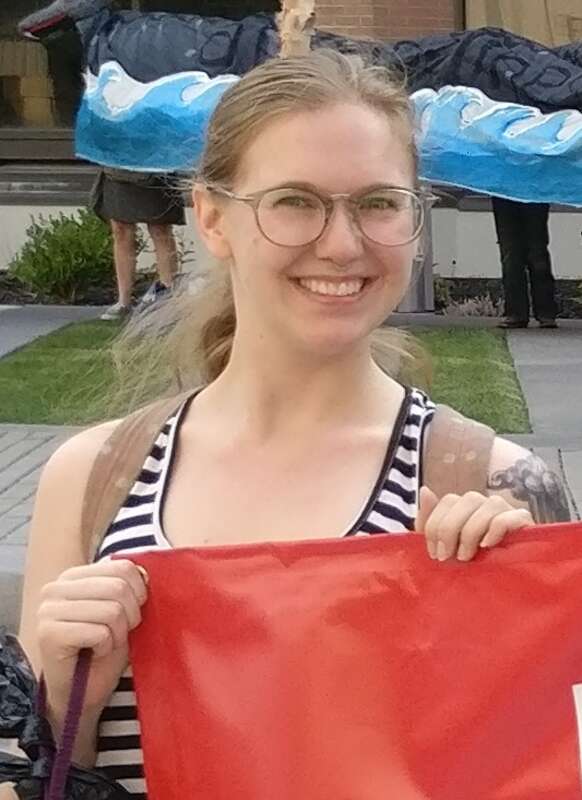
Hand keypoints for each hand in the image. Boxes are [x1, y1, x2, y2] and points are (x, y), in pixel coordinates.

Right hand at [37, 559, 147, 714]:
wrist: (80, 694)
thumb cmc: (102, 650)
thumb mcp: (123, 611)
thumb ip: (131, 588)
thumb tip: (147, 572)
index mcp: (74, 576)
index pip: (123, 566)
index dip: (139, 592)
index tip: (131, 613)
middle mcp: (56, 588)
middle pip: (119, 587)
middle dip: (130, 616)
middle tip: (118, 634)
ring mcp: (48, 610)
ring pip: (112, 611)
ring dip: (117, 635)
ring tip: (104, 644)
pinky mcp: (49, 634)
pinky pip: (100, 633)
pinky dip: (106, 648)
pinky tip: (93, 654)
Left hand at [415, 487, 532, 561]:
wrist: (502, 588)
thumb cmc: (469, 567)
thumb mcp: (442, 548)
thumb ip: (429, 522)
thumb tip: (425, 490)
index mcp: (467, 508)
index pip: (449, 500)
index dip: (436, 525)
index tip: (434, 553)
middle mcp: (487, 505)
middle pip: (467, 499)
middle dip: (451, 529)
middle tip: (447, 557)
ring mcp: (508, 511)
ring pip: (489, 504)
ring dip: (472, 531)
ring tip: (466, 556)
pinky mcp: (525, 524)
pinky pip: (510, 517)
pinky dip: (496, 530)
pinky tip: (487, 547)